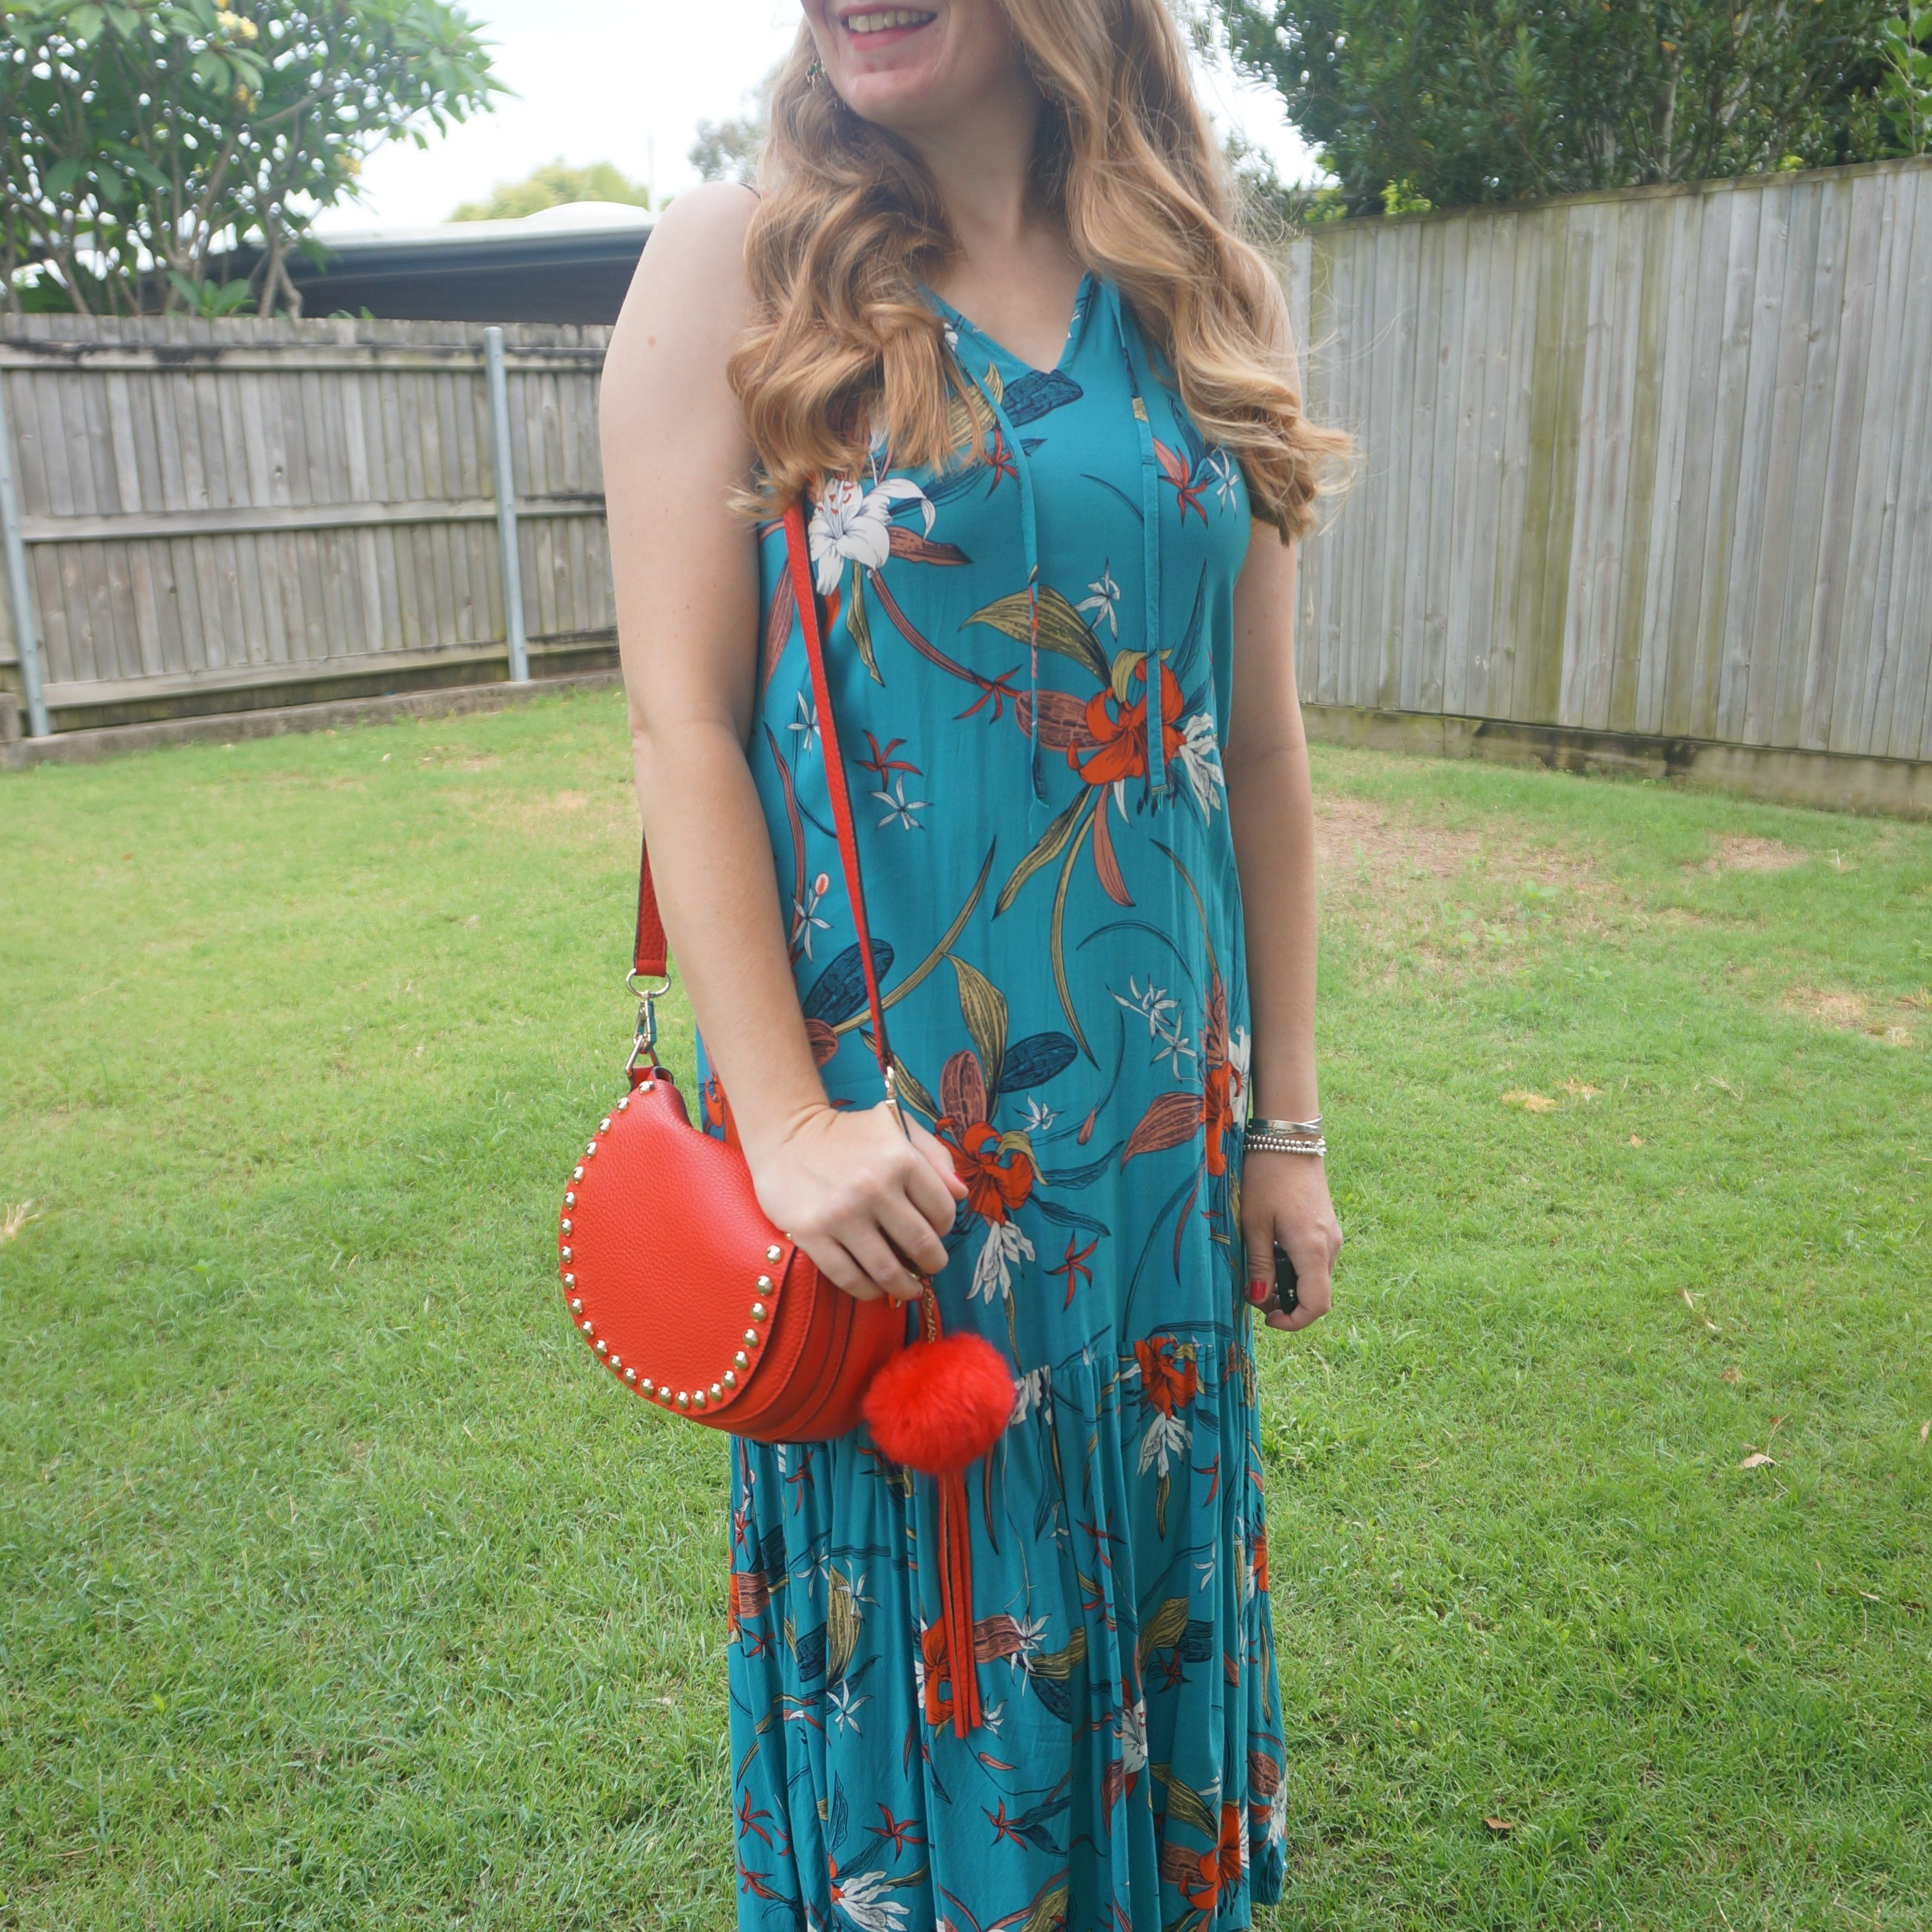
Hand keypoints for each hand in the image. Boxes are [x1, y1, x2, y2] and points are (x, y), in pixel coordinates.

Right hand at [745, 1101, 967, 1301]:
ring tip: (909, 1287)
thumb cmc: (848, 1133)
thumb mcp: (896, 1126)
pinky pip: (849, 1278)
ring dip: (905, 1286)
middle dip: (933, 1264)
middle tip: (930, 1267)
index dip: (946, 1228)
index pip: (943, 1211)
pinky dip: (868, 1291)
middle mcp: (874, 1187)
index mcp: (901, 1159)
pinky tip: (875, 1288)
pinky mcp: (811, 1234)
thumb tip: (961, 1194)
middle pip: (922, 1246)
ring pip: (888, 1270)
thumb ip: (935, 1155)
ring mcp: (841, 1214)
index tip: (936, 1231)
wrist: (786, 1134)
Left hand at [1240, 1152, 1340, 1332]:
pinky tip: (1272, 1250)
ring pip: (1315, 1278)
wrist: (1288, 1139)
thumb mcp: (1253, 1224)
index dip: (1293, 1321)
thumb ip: (1259, 1265)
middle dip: (1286, 1303)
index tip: (1267, 1318)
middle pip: (1316, 1295)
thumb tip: (1261, 1299)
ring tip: (1259, 1269)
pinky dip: (1295, 1267)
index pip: (1316, 1306)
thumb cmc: (1266, 1177)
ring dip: (1290, 1284)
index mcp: (1312, 1250)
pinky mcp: (1327, 1227)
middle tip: (1254, 1291)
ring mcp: (1332, 1236)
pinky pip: (1315, 1260)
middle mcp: (1330, 1247)